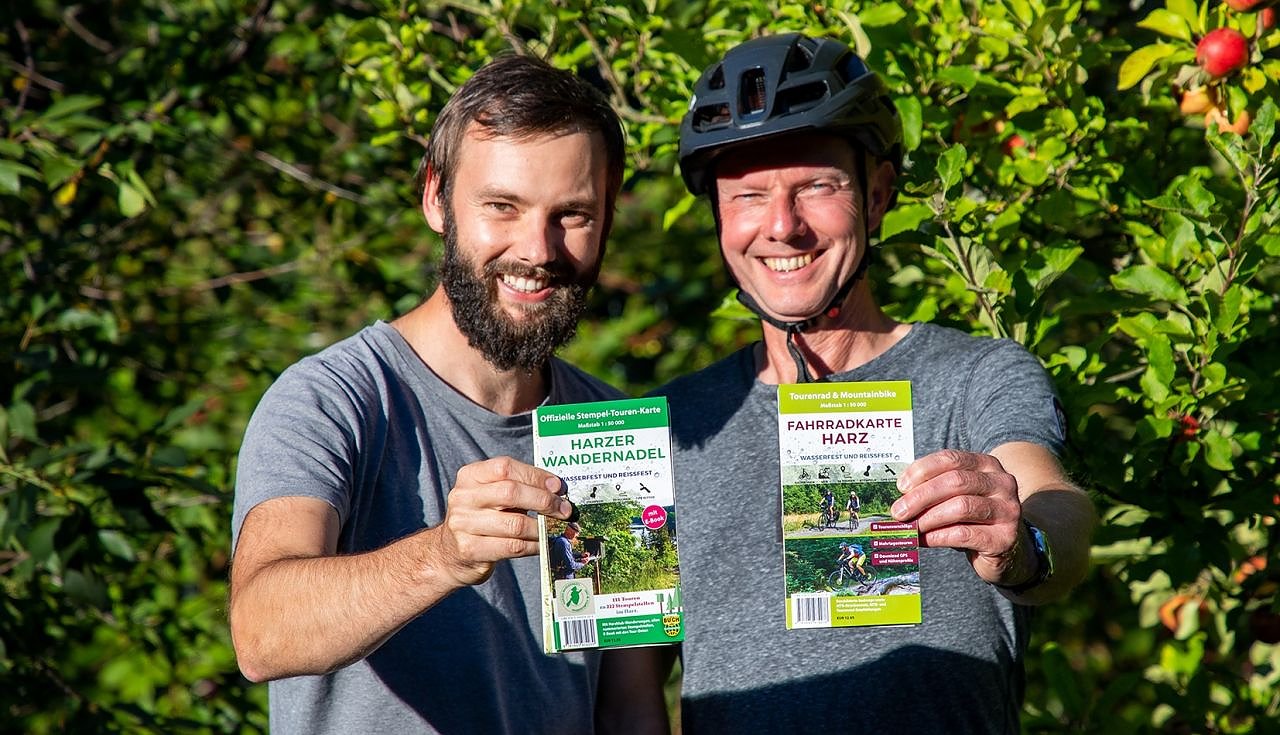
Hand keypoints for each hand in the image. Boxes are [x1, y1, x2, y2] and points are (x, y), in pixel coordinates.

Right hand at [427, 457, 572, 588]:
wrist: (448, 553)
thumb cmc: (482, 518)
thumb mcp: (491, 495)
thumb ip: (518, 487)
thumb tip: (557, 490)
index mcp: (469, 476)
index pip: (505, 467)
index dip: (535, 476)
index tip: (558, 486)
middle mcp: (462, 497)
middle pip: (511, 493)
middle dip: (544, 501)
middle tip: (565, 510)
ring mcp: (463, 524)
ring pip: (515, 523)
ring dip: (543, 527)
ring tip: (557, 529)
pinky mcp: (470, 550)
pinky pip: (512, 547)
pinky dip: (534, 545)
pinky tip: (544, 544)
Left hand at [890, 449, 1026, 584]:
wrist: (1005, 550)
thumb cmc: (972, 518)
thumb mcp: (956, 497)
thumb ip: (933, 490)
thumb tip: (899, 496)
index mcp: (986, 465)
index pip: (951, 459)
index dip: (922, 470)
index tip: (901, 487)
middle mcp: (1002, 483)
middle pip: (955, 481)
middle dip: (921, 496)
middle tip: (898, 512)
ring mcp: (1007, 510)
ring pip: (961, 507)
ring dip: (928, 517)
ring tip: (911, 527)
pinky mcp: (1004, 537)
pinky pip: (964, 534)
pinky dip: (937, 536)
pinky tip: (924, 540)